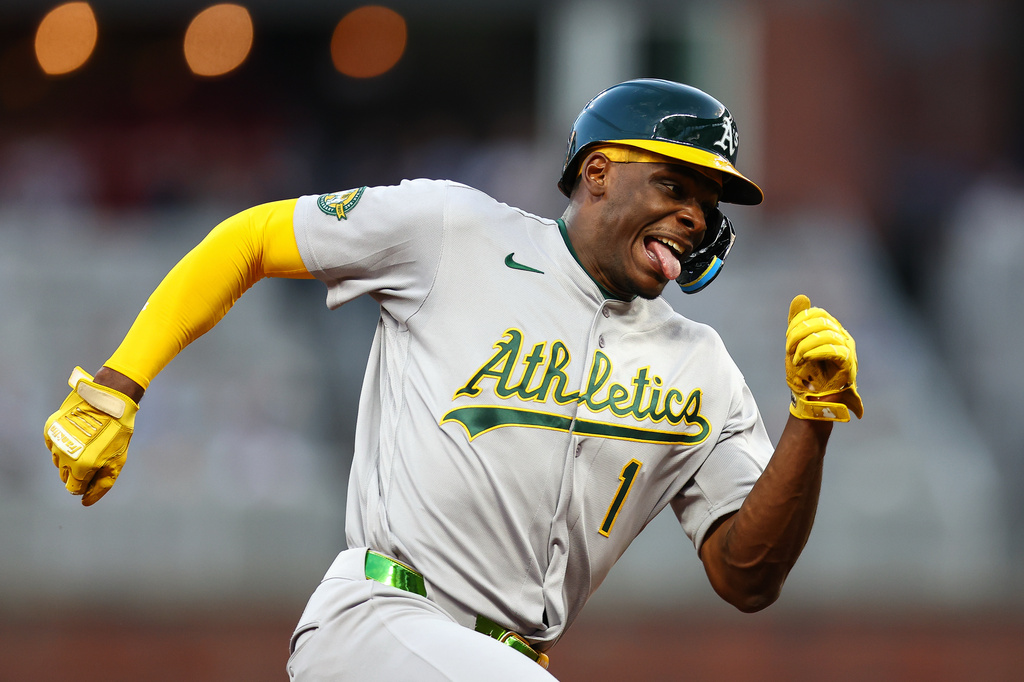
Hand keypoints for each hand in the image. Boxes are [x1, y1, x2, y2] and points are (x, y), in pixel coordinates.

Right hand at [43, 367, 138, 504]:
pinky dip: (62, 443)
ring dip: (70, 457)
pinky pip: (52, 445)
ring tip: (86, 443)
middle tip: (93, 456)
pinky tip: (76, 434)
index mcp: (82, 467)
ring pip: (57, 461)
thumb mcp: (116, 461)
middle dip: (78, 471)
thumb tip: (85, 502)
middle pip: (65, 476)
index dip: (85, 484)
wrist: (109, 400)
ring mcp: (55, 442)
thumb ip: (101, 485)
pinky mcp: (50, 429)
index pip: (74, 489)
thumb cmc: (117, 433)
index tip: (94, 472)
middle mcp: (64, 457)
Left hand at [785, 295, 862, 421]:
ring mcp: (848, 350)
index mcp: (832, 329)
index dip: (799, 322)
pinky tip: (804, 359)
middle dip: (799, 334)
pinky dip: (815, 352)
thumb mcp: (796, 344)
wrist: (810, 401)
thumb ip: (798, 321)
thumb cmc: (805, 373)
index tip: (788, 338)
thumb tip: (801, 297)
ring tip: (797, 358)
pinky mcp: (849, 365)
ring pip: (827, 334)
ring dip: (805, 345)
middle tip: (789, 349)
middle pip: (821, 322)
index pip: (817, 313)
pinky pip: (835, 350)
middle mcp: (843, 336)